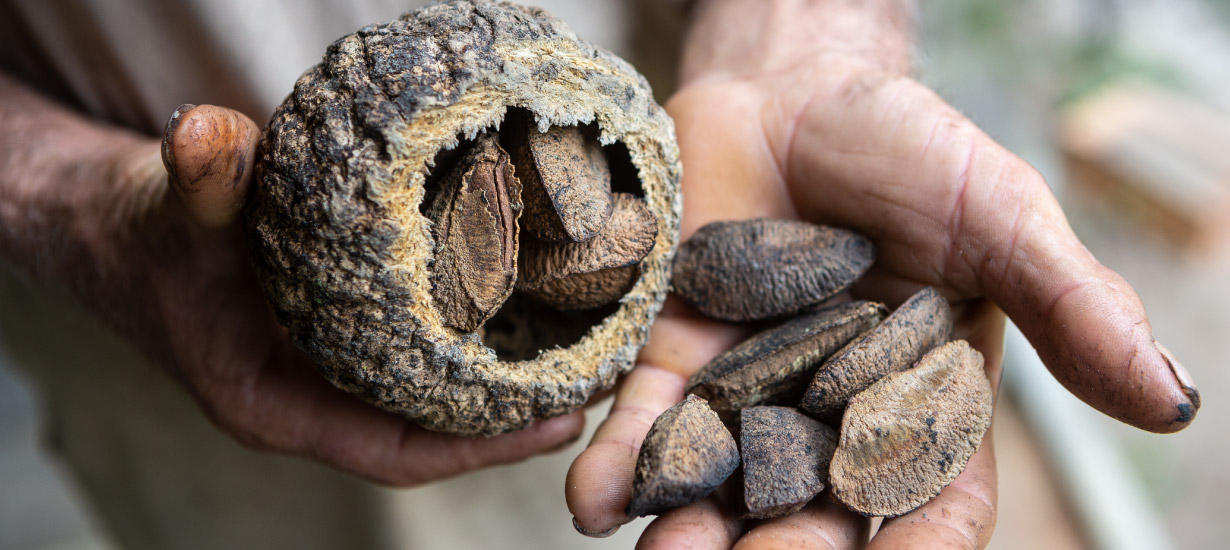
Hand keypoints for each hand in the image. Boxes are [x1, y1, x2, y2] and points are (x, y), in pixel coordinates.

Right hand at [0, 76, 582, 484]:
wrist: (112, 222)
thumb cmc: (140, 230)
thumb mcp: (170, 208)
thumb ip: (201, 182)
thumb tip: (209, 136)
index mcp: (274, 405)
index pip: (393, 453)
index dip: (477, 447)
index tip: (554, 423)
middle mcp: (311, 398)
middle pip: (430, 430)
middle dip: (512, 419)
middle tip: (596, 385)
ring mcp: (329, 369)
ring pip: (430, 394)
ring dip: (504, 382)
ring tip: (585, 356)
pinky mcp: (344, 333)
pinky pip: (420, 353)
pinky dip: (474, 340)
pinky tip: (529, 313)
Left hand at [565, 1, 1198, 546]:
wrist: (793, 86)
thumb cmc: (910, 149)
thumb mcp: (1001, 218)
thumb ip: (1073, 307)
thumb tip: (1174, 401)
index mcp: (923, 397)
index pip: (934, 497)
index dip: (925, 543)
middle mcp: (830, 413)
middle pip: (816, 509)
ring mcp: (745, 391)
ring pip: (724, 484)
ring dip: (691, 531)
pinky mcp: (670, 355)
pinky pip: (645, 420)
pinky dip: (620, 463)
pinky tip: (596, 504)